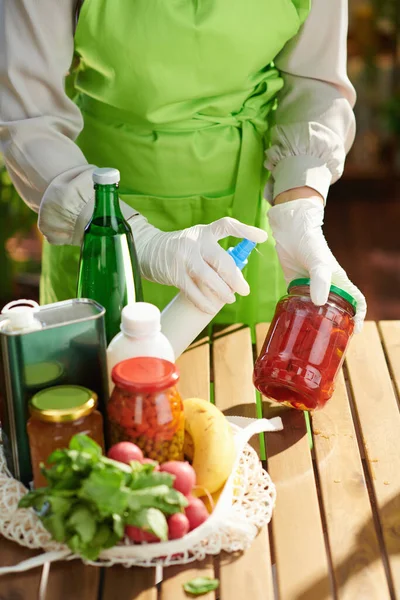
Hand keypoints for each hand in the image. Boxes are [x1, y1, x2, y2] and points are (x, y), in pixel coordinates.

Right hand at [129, 216, 267, 313]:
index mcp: (204, 232)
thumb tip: (236, 276)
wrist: (149, 250)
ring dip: (222, 292)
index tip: (262, 237)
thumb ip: (215, 253)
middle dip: (235, 278)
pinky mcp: (175, 274)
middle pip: (221, 260)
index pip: (226, 226)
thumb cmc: (181, 248)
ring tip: (230, 299)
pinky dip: (204, 302)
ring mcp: (184, 259)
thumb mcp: (197, 241)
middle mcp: (195, 243)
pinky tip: (211, 308)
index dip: (245, 230)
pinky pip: (193, 292)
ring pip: (208, 278)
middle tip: (244, 290)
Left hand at [268, 197, 366, 332]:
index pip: (356, 301)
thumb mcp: (317, 260)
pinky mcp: (295, 284)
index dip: (358, 316)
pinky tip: (292, 321)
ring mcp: (311, 286)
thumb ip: (319, 280)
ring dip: (315, 320)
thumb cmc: (309, 241)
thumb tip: (319, 302)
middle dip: (335, 324)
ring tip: (309, 336)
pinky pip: (299, 302)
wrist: (290, 228)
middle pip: (336, 309)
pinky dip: (298, 312)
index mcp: (339, 281)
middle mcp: (327, 286)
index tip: (354, 330)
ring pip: (317, 308)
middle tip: (327, 340)